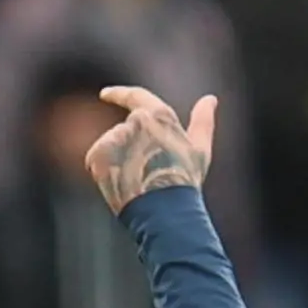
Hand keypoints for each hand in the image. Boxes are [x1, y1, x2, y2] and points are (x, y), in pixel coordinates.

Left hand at [86, 89, 217, 216]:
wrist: (165, 212)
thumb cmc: (185, 182)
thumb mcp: (200, 150)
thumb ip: (203, 122)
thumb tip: (210, 99)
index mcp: (157, 114)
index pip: (134, 96)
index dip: (119, 94)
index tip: (104, 94)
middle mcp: (133, 121)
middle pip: (125, 134)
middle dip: (131, 152)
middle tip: (146, 176)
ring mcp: (114, 138)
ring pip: (111, 150)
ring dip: (119, 164)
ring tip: (136, 183)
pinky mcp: (98, 155)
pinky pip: (96, 163)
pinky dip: (104, 175)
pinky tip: (121, 187)